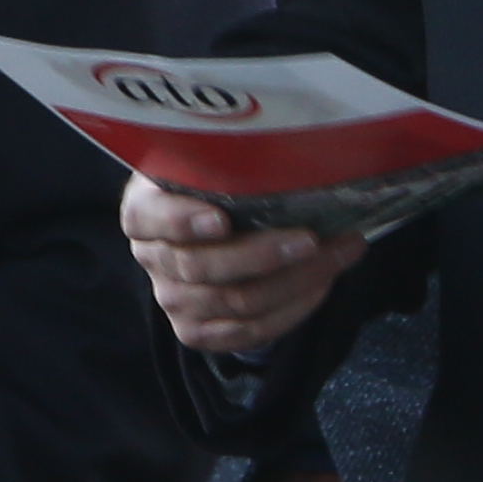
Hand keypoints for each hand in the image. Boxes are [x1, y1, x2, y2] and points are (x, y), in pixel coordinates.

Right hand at [122, 172, 365, 356]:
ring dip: (296, 280)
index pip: (150, 218)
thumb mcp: (208, 163)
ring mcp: (173, 300)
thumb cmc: (212, 186)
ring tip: (339, 254)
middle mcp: (151, 259)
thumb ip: (227, 162)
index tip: (221, 220)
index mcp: (143, 211)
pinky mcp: (196, 332)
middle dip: (264, 254)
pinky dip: (292, 310)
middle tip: (312, 238)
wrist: (202, 232)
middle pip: (204, 267)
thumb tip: (291, 149)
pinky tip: (321, 285)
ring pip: (236, 302)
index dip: (183, 222)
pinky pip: (249, 332)